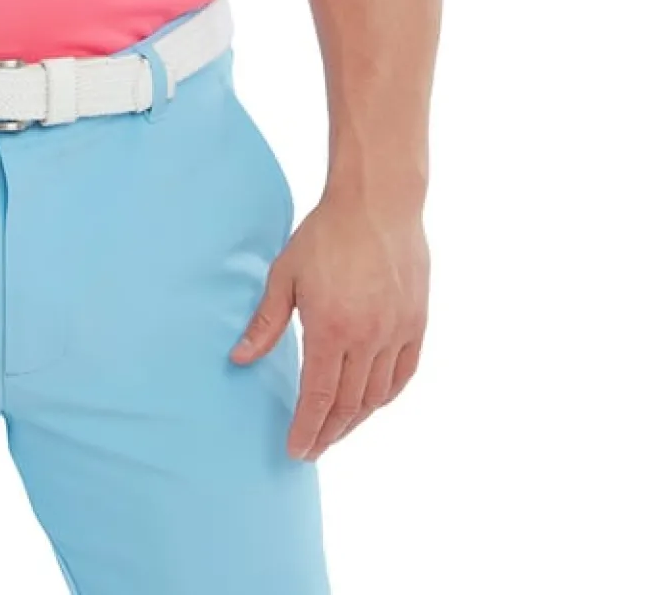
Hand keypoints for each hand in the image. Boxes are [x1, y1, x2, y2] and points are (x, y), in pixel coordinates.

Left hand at [230, 188, 427, 459]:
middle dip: (329, 432)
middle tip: (314, 449)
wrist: (377, 205)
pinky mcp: (416, 324)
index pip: (318, 397)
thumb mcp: (284, 274)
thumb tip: (239, 358)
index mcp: (331, 329)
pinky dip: (386, 396)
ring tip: (337, 431)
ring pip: (377, 395)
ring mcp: (396, 333)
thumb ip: (265, 321)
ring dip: (356, 420)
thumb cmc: (325, 235)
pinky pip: (403, 375)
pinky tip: (372, 404)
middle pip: (348, 404)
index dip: (307, 428)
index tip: (297, 450)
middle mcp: (367, 339)